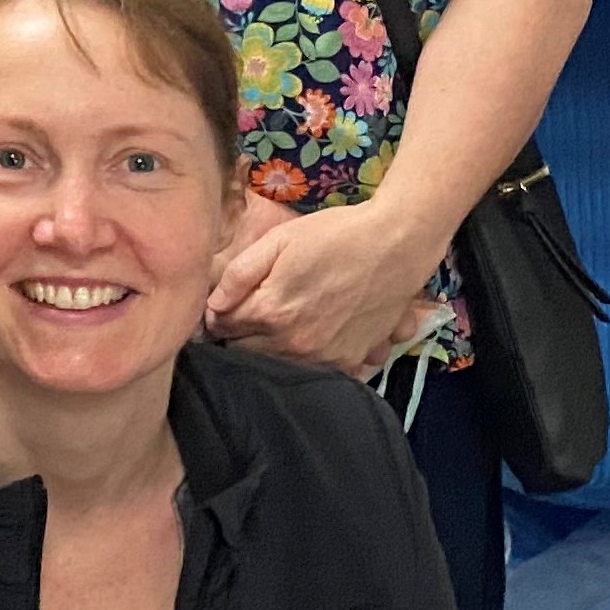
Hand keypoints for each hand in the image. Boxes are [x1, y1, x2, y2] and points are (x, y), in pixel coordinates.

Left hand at [203, 198, 446, 376]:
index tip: (225, 307)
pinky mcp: (352, 361)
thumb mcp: (278, 241)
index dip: (220, 316)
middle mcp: (295, 344)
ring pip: (282, 367)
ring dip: (275, 353)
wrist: (396, 243)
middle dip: (242, 338)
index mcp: (270, 312)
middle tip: (253, 316)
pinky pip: (320, 373)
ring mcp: (326, 357)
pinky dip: (313, 362)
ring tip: (286, 325)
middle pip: (248, 355)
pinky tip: (317, 338)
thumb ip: (239, 275)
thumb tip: (213, 305)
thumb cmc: (334, 235)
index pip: (224, 329)